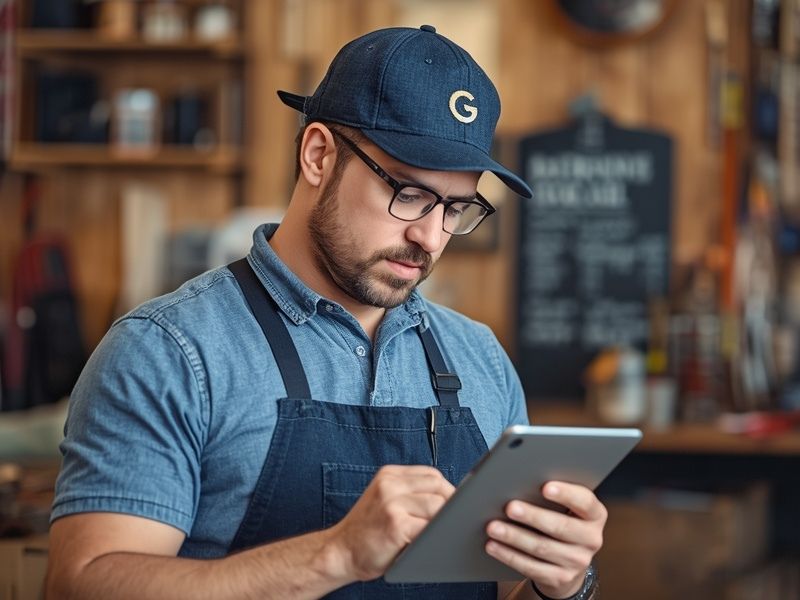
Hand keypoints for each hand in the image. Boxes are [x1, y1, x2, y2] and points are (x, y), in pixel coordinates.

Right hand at [328, 465, 454, 580]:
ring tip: (438, 534)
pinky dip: (434, 536)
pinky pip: (429, 527)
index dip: (447, 491)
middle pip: (437, 487)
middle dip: (450, 505)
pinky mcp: (396, 524)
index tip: (455, 506)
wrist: (339, 552)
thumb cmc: (367, 532)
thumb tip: (449, 499)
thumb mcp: (384, 500)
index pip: (431, 474)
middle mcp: (389, 484)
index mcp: (389, 475)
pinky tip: (429, 543)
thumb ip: (410, 493)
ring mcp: (391, 503)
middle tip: (451, 523)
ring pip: (437, 506)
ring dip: (442, 522)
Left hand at [485, 481, 606, 597]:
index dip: (566, 494)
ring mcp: (578, 562)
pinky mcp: (561, 578)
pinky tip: (493, 546)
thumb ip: (551, 493)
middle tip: (510, 507)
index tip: (545, 487)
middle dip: (532, 516)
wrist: (568, 561)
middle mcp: (592, 539)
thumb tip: (519, 480)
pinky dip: (509, 556)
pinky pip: (532, 567)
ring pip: (542, 548)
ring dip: (514, 537)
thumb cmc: (560, 519)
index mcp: (595, 515)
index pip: (585, 502)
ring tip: (493, 527)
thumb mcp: (565, 507)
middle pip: (560, 527)